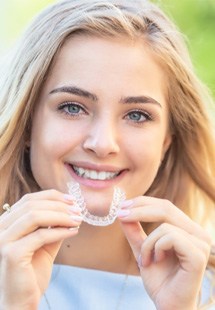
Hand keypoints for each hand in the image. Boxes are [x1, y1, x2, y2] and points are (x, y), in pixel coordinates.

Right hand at [0, 190, 81, 308]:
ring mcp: (3, 240)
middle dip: (59, 205)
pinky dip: (60, 231)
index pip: (29, 199)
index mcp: (7, 223)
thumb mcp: (45, 244)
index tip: (72, 199)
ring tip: (78, 219)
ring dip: (61, 215)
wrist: (21, 301)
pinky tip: (74, 231)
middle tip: (78, 210)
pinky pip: (40, 235)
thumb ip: (53, 226)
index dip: (52, 196)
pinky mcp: (12, 253)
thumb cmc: (32, 272)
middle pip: (32, 205)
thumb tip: (70, 210)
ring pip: (35, 216)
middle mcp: (1, 228)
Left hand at [117, 196, 210, 309]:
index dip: (143, 202)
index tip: (122, 206)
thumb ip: (135, 231)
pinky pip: (171, 237)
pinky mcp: (198, 255)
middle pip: (166, 208)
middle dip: (139, 210)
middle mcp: (197, 233)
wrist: (168, 306)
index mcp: (187, 230)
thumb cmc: (159, 280)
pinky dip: (156, 248)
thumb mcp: (142, 250)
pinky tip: (156, 261)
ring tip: (145, 260)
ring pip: (165, 225)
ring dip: (147, 243)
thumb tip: (123, 211)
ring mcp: (201, 243)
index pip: (165, 206)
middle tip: (121, 215)